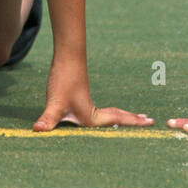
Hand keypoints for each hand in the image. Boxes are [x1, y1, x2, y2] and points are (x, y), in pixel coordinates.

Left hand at [32, 57, 152, 131]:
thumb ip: (48, 119)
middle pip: (118, 116)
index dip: (132, 123)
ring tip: (137, 116)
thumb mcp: (55, 103)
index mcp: (91, 116)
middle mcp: (93, 111)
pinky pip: (103, 110)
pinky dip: (112, 113)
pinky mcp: (82, 98)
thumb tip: (37, 130)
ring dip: (124, 116)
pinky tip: (108, 114)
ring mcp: (88, 104)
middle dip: (133, 120)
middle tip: (150, 121)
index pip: (116, 121)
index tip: (150, 122)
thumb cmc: (64, 79)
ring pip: (111, 113)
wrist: (67, 57)